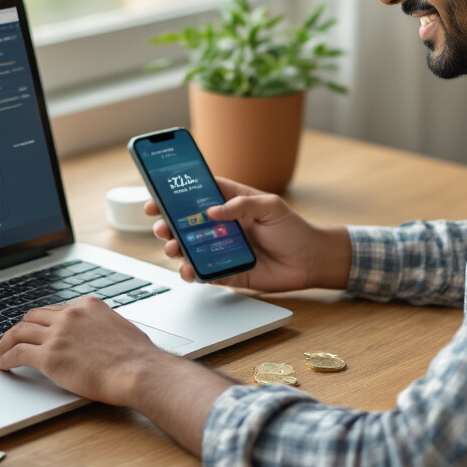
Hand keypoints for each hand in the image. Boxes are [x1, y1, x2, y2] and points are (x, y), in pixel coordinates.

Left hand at [0, 296, 236, 453]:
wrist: (140, 371)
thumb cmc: (137, 357)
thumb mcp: (119, 327)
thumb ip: (99, 327)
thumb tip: (94, 336)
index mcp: (87, 305)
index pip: (55, 309)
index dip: (41, 321)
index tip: (35, 328)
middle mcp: (70, 315)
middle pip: (33, 316)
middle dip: (20, 327)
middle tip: (13, 337)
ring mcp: (58, 334)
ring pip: (20, 332)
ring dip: (7, 341)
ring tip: (1, 350)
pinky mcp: (50, 356)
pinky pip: (18, 353)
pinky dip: (6, 358)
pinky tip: (3, 364)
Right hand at [146, 177, 350, 290]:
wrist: (310, 262)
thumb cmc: (294, 230)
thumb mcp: (272, 207)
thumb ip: (242, 205)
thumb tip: (212, 210)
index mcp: (230, 203)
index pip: (197, 195)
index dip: (174, 195)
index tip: (156, 197)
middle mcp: (222, 226)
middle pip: (186, 223)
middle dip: (168, 225)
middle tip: (161, 228)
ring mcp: (222, 249)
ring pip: (189, 248)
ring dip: (175, 248)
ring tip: (172, 249)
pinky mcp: (227, 271)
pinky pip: (203, 272)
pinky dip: (191, 272)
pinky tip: (188, 270)